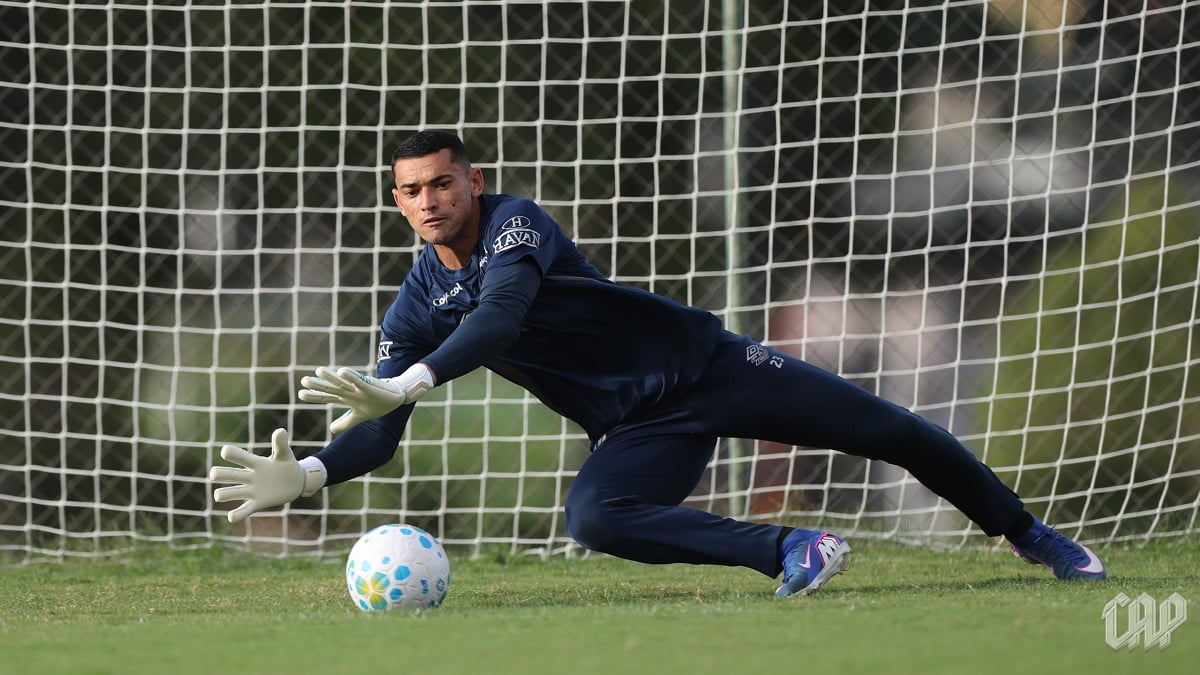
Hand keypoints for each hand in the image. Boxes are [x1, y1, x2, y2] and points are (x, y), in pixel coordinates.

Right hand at [209, 428, 323, 522]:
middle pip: (230, 474)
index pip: (240, 457)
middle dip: (220, 474)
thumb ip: (281, 444)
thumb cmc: (287, 465)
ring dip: (225, 493)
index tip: (225, 451)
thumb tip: (280, 431)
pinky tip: (232, 517)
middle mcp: (249, 477)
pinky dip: (238, 514)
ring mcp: (252, 490)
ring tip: (219, 495)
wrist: (295, 482)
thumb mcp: (285, 455)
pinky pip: (244, 510)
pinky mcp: (258, 503)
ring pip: (232, 492)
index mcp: (255, 463)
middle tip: (215, 473)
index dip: (232, 454)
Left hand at [298, 364, 434, 433]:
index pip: (326, 396)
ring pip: (342, 382)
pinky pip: (358, 380)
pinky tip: (342, 371)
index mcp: (346, 398)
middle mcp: (349, 391)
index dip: (314, 396)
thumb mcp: (358, 417)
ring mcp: (358, 388)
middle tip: (303, 381)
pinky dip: (351, 376)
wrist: (395, 399)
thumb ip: (345, 422)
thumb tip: (331, 429)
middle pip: (330, 388)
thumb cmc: (376, 404)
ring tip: (318, 371)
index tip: (300, 394)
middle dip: (317, 385)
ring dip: (330, 377)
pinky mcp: (369, 386)